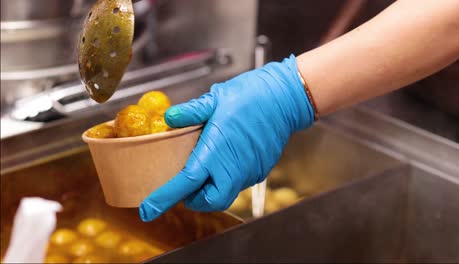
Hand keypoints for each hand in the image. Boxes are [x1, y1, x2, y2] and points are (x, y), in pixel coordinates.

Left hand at [139, 55, 313, 220]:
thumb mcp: (215, 99)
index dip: (163, 199)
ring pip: (225, 194)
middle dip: (193, 199)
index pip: (184, 183)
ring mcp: (249, 171)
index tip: (148, 210)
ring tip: (204, 168)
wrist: (285, 98)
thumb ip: (191, 112)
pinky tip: (225, 158)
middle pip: (208, 201)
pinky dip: (226, 178)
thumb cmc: (252, 95)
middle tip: (184, 184)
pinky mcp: (260, 169)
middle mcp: (233, 168)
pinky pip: (239, 183)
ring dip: (210, 189)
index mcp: (216, 151)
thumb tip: (170, 118)